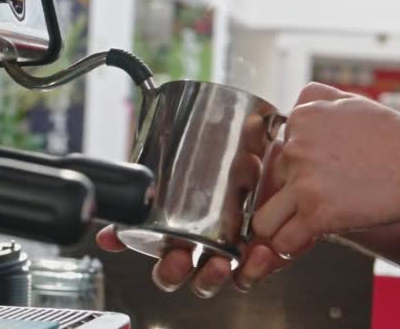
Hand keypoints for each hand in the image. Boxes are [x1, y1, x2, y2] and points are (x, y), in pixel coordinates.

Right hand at [97, 110, 290, 296]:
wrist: (284, 151)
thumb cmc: (239, 153)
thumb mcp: (198, 148)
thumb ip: (167, 148)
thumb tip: (138, 117)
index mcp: (177, 221)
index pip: (148, 242)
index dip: (125, 243)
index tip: (115, 240)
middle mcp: (197, 240)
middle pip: (174, 271)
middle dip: (172, 270)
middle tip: (179, 257)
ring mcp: (226, 250)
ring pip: (209, 281)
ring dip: (210, 277)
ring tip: (220, 261)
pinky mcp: (259, 253)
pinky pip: (252, 275)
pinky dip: (253, 270)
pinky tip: (258, 253)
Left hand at [253, 82, 399, 255]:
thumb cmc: (393, 139)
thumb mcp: (352, 102)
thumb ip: (317, 98)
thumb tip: (297, 103)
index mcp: (302, 118)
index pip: (275, 149)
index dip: (293, 164)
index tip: (316, 172)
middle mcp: (296, 147)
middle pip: (271, 181)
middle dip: (288, 191)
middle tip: (318, 197)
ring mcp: (304, 182)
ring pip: (263, 218)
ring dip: (278, 224)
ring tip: (296, 225)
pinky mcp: (317, 213)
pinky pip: (282, 240)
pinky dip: (290, 245)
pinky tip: (303, 240)